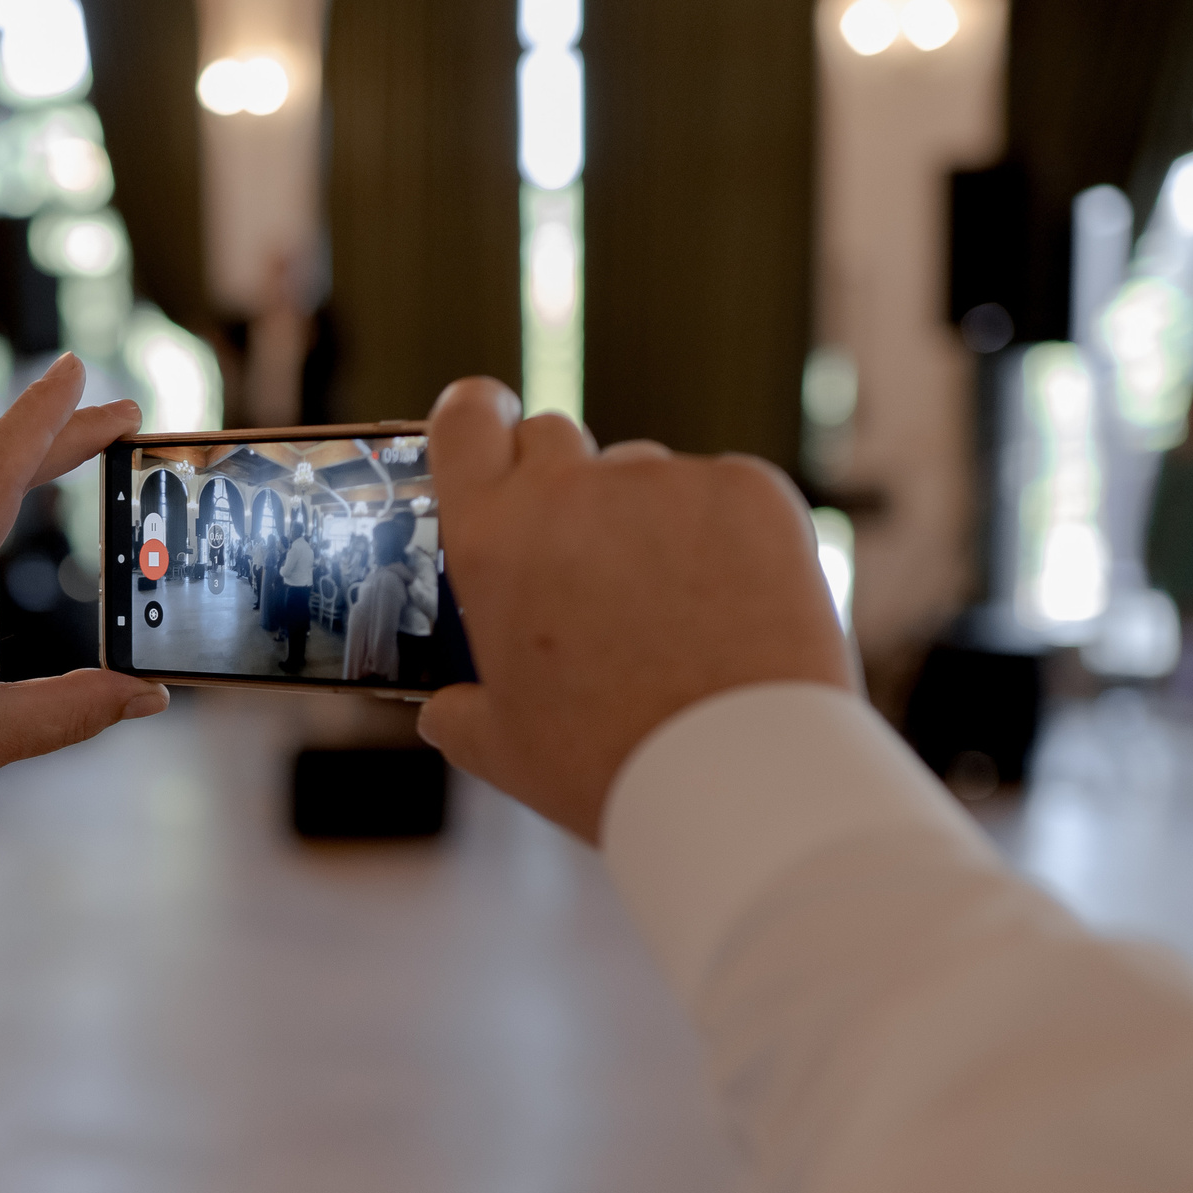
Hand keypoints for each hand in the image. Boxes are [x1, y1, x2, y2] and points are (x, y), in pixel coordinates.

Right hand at [414, 378, 852, 843]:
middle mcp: (572, 490)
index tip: (490, 427)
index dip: (476, 418)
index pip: (464, 418)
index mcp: (493, 538)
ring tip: (674, 612)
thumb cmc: (611, 765)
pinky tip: (731, 606)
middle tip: (585, 560)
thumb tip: (444, 708)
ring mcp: (666, 482)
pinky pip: (722, 494)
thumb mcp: (503, 748)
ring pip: (644, 475)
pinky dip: (724, 536)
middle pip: (552, 437)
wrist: (740, 774)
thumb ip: (459, 712)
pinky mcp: (749, 490)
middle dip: (561, 483)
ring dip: (645, 520)